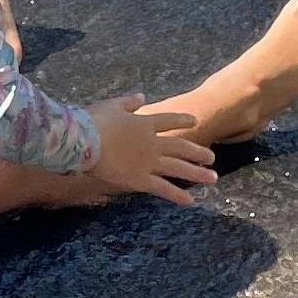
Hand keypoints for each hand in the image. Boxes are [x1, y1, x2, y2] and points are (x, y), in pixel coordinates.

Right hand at [88, 94, 217, 203]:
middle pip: (180, 147)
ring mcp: (149, 162)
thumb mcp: (112, 105)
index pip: (169, 120)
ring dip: (196, 173)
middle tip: (211, 158)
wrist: (84, 141)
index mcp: (144, 123)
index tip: (195, 121)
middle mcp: (152, 143)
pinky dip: (177, 194)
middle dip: (197, 152)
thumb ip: (129, 102)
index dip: (183, 120)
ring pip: (178, 168)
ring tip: (212, 178)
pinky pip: (163, 188)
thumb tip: (142, 96)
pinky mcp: (140, 180)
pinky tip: (190, 201)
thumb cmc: (93, 121)